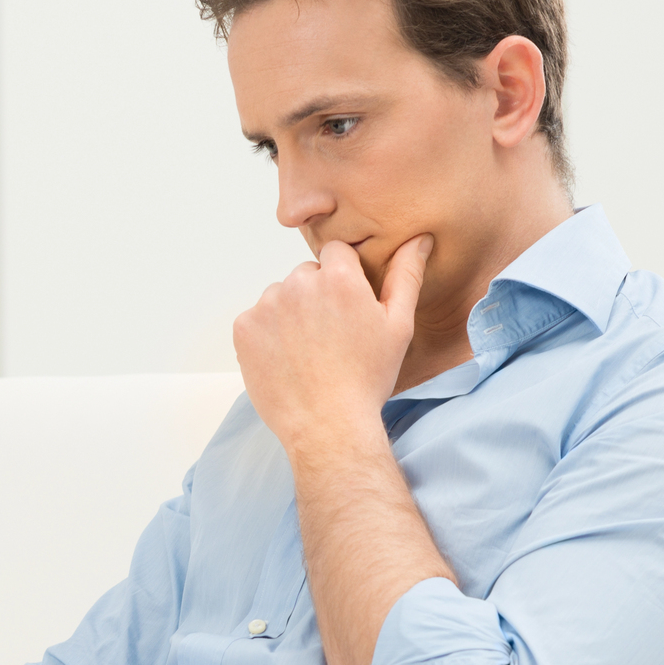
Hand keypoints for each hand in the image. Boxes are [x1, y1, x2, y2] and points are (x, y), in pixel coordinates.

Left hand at [233, 234, 432, 451]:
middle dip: (317, 295)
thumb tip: (419, 239)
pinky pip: (256, 319)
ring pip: (280, 296)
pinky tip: (286, 359)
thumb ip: (406, 275)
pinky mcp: (244, 328)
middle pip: (306, 274)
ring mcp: (267, 305)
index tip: (347, 307)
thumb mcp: (399, 326)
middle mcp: (298, 283)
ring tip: (308, 351)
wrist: (327, 425)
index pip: (336, 253)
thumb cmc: (367, 377)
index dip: (344, 278)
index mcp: (339, 277)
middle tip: (330, 336)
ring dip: (290, 314)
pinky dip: (267, 335)